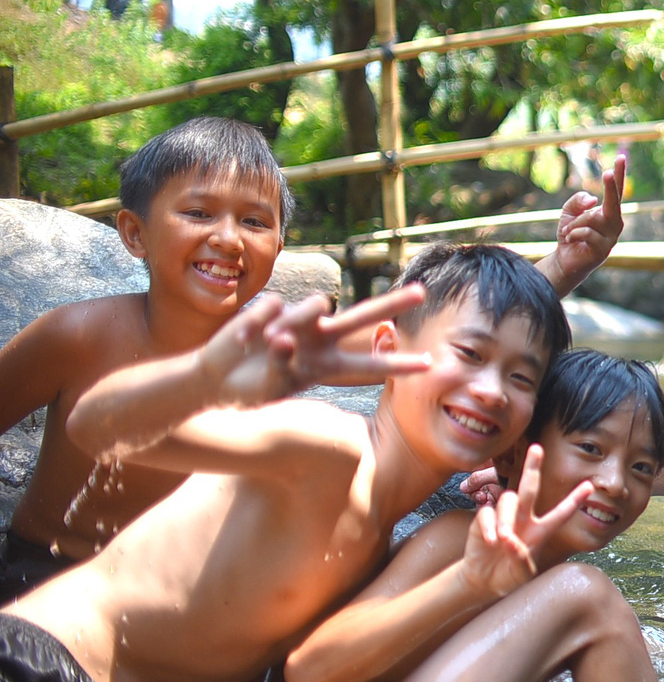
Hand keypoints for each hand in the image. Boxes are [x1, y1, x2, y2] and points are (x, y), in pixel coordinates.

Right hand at [203, 286, 430, 405]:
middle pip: (362, 317)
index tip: (430, 363)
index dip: (398, 364)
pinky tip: (244, 339)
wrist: (214, 379)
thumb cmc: (249, 389)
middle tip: (421, 292)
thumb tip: (286, 337)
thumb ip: (285, 363)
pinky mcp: (273, 308)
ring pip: (316, 305)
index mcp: (326, 365)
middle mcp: (319, 339)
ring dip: (296, 322)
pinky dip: (258, 324)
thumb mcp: (273, 385)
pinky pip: (274, 308)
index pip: (369, 366)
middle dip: (391, 304)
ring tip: (270, 342)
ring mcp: (298, 322)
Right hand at [461, 444, 592, 598]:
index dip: (574, 499)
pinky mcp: (484, 520)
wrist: (483, 580)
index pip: (560, 513)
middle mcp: (524, 519)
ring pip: (509, 501)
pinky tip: (490, 541)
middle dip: (533, 467)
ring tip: (504, 539)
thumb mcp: (521, 575)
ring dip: (507, 519)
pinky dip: (489, 526)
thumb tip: (514, 543)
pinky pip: (487, 513)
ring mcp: (504, 517)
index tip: (589, 486)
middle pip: (529, 488)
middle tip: (537, 448)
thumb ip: (521, 561)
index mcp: (539, 532)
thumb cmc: (508, 576)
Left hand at [543, 153, 625, 294]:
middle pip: (614, 201)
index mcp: (608, 213)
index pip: (615, 191)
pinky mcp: (604, 250)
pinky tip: (570, 240)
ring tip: (568, 232)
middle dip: (611, 187)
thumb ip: (577, 201)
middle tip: (607, 173)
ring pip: (593, 218)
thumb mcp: (569, 213)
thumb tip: (593, 199)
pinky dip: (574, 233)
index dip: (618, 175)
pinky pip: (587, 232)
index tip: (620, 157)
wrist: (565, 260)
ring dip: (576, 223)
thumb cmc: (570, 235)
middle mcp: (614, 223)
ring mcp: (611, 237)